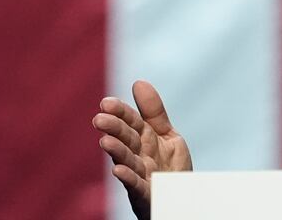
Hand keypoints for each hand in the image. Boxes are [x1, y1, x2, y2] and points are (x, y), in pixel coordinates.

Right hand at [93, 80, 192, 219]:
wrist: (182, 199)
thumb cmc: (170, 168)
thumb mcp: (166, 136)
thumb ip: (153, 112)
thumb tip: (138, 82)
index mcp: (144, 141)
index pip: (131, 123)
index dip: (121, 113)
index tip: (106, 102)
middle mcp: (139, 157)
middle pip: (126, 140)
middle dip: (114, 130)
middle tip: (99, 119)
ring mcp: (141, 176)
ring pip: (127, 162)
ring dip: (117, 152)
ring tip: (105, 141)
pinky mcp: (147, 194)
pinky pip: (136, 187)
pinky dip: (128, 179)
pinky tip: (118, 170)